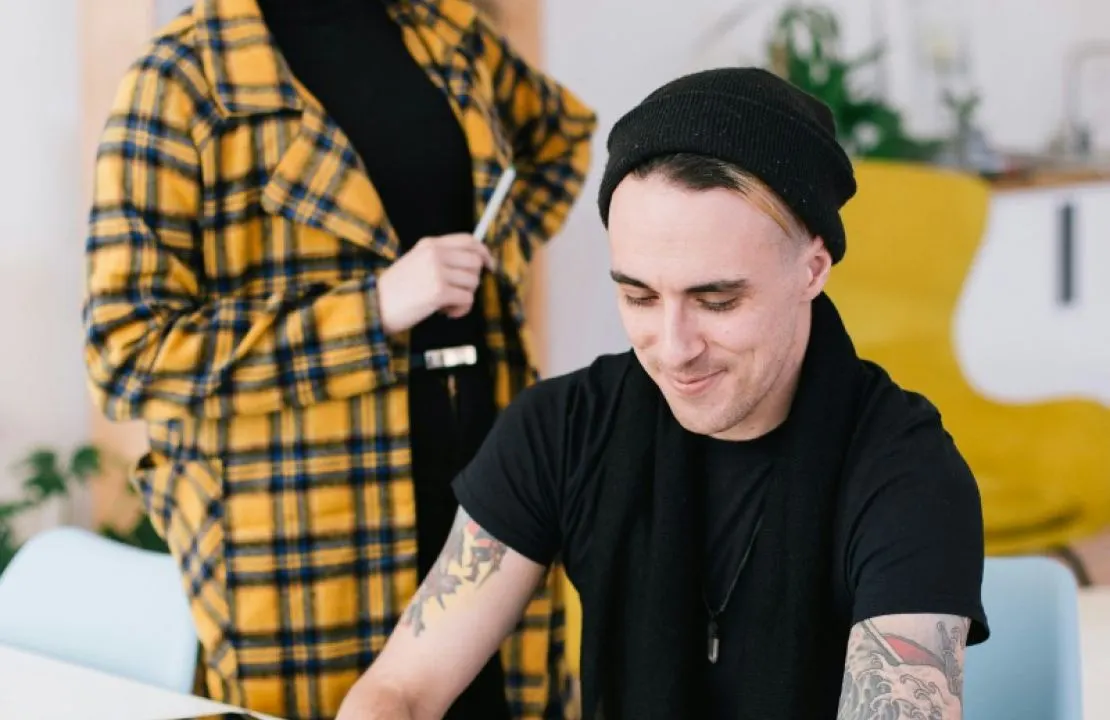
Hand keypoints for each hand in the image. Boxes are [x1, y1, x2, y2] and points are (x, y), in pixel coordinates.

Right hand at [377, 233, 493, 334]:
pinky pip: (467, 299)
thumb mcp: (416, 262)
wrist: (375, 306)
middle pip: (475, 262)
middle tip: (457, 293)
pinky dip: (460, 310)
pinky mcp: (439, 291)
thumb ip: (441, 259)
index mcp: (429, 244)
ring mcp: (437, 272)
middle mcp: (435, 254)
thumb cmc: (396, 291)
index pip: (468, 240)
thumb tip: (474, 264)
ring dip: (464, 298)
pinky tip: (445, 312)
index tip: (489, 265)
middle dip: (472, 281)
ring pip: (473, 282)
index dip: (484, 252)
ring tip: (445, 304)